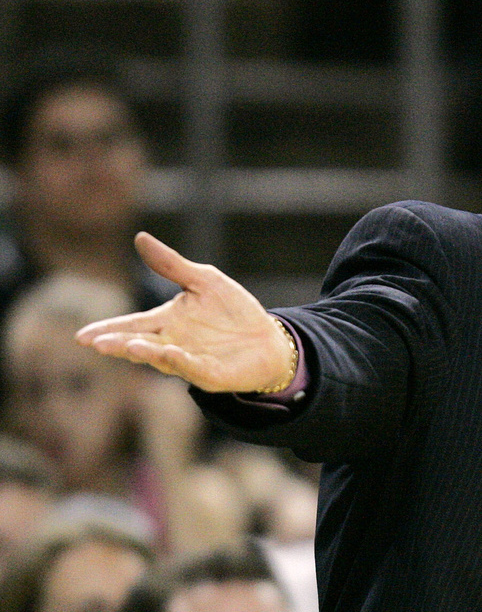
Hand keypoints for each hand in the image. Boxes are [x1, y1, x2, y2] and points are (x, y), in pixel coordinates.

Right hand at [76, 232, 294, 392]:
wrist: (268, 339)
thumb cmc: (234, 311)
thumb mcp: (204, 280)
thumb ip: (171, 265)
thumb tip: (140, 237)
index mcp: (167, 321)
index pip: (131, 325)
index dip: (108, 330)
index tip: (83, 337)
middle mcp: (172, 343)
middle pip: (139, 343)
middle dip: (118, 343)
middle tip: (96, 342)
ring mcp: (190, 360)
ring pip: (161, 358)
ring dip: (145, 352)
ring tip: (127, 345)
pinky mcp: (211, 374)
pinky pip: (192, 368)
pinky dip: (179, 361)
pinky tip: (168, 354)